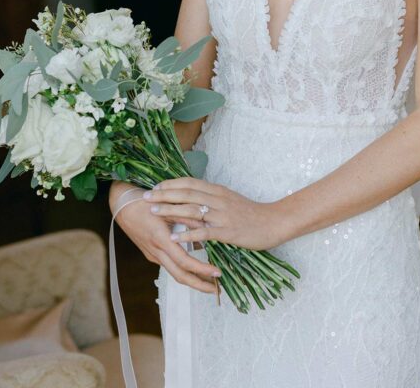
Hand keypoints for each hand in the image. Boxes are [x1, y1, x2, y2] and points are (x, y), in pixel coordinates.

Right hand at [110, 183, 220, 294]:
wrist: (121, 205)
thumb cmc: (143, 202)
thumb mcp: (166, 206)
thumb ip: (186, 216)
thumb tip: (206, 224)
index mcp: (161, 239)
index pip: (184, 262)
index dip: (202, 269)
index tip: (217, 272)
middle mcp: (156, 251)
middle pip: (180, 275)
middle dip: (199, 284)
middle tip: (217, 289)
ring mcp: (152, 254)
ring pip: (175, 272)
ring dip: (193, 279)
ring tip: (209, 280)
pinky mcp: (151, 253)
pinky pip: (169, 265)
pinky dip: (183, 269)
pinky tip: (194, 267)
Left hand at [145, 177, 288, 250]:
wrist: (273, 222)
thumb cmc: (251, 212)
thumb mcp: (230, 200)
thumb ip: (211, 198)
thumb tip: (193, 197)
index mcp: (217, 190)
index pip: (189, 182)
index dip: (171, 183)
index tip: (155, 185)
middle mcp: (217, 199)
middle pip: (186, 193)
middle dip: (164, 194)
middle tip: (146, 196)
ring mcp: (222, 215)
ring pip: (191, 209)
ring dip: (170, 210)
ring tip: (153, 212)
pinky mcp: (227, 231)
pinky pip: (204, 232)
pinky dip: (187, 235)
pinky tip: (175, 238)